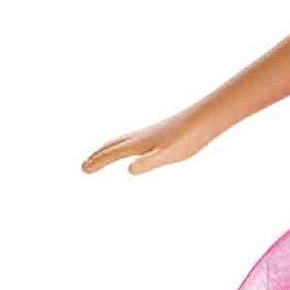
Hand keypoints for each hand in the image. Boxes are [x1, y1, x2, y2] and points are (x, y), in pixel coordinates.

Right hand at [81, 101, 227, 175]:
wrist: (206, 119)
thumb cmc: (188, 137)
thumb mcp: (169, 154)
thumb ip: (149, 162)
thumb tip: (129, 170)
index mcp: (139, 143)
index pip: (112, 154)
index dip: (97, 162)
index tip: (83, 170)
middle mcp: (141, 136)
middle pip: (113, 145)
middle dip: (98, 156)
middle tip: (84, 165)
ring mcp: (151, 134)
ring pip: (124, 140)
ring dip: (109, 148)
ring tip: (102, 154)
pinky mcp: (161, 134)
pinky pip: (136, 139)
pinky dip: (126, 145)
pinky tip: (135, 149)